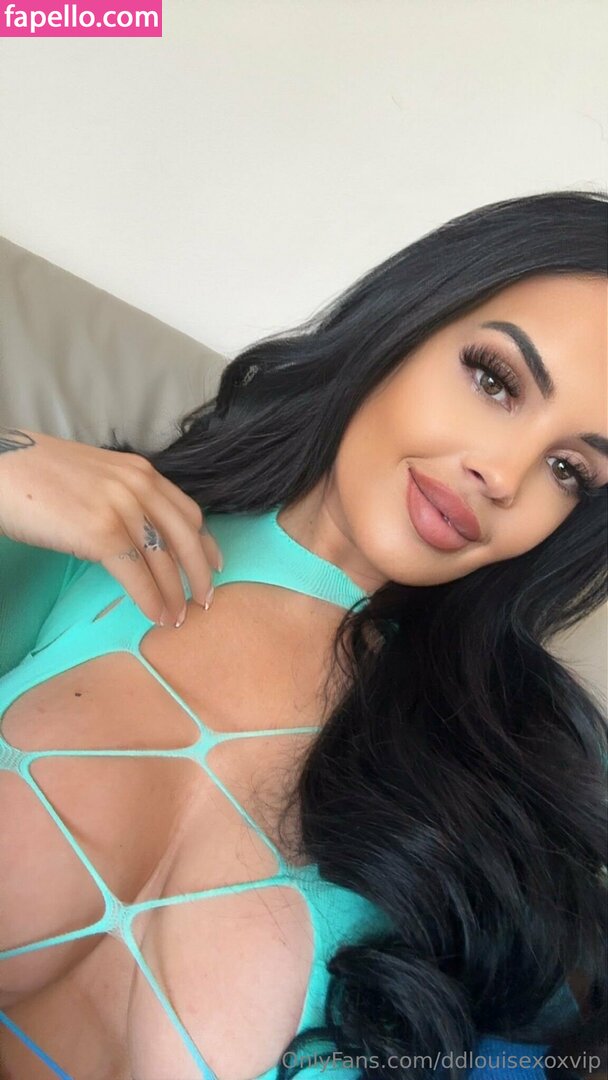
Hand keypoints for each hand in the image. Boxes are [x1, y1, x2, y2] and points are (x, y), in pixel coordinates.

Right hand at [0, 426, 222, 626]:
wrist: (1, 470)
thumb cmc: (38, 477)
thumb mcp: (95, 476)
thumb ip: (123, 497)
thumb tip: (139, 533)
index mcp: (140, 471)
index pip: (187, 511)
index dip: (205, 543)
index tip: (214, 566)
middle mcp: (138, 485)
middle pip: (186, 537)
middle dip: (200, 573)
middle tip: (206, 601)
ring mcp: (121, 508)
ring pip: (163, 560)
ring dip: (175, 594)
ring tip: (178, 617)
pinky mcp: (100, 533)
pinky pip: (136, 574)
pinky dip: (150, 599)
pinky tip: (156, 615)